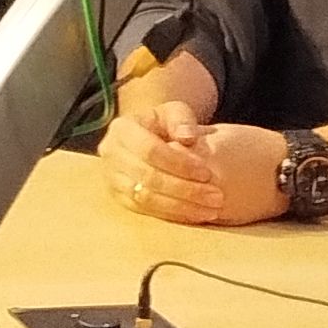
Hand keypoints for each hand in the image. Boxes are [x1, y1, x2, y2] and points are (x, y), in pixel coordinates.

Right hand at [97, 76, 220, 220]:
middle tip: (217, 196)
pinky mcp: (119, 197)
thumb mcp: (174, 112)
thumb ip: (182, 120)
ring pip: (145, 198)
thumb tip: (188, 138)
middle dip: (185, 189)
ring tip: (211, 209)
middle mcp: (110, 154)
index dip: (179, 163)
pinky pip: (145, 211)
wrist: (147, 138)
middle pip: (147, 176)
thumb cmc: (165, 124)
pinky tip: (197, 214)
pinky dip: (173, 214)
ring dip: (181, 206)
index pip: (150, 150)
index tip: (208, 173)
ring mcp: (111, 178)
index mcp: (121, 128)